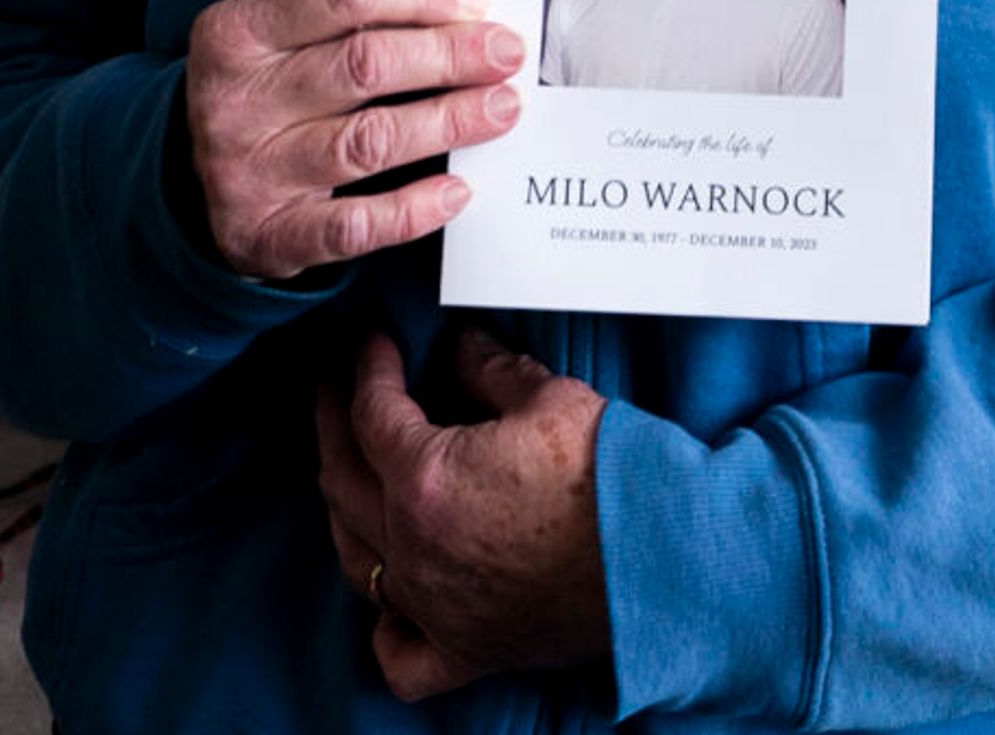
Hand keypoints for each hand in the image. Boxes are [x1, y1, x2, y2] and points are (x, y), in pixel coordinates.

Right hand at [182, 0, 523, 282]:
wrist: (190, 181)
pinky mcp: (269, 234)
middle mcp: (236, 99)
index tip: (477, 1)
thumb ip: (355, 16)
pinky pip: (355, 224)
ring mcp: (248, 170)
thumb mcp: (281, 36)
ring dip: (448, 122)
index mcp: (238, 30)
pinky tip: (459, 190)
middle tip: (506, 54)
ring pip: (368, 141)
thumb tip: (467, 12)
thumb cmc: (267, 90)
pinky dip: (414, 208)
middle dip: (450, 55)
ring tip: (502, 109)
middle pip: (364, 65)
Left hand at [316, 328, 611, 702]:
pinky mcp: (463, 649)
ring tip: (348, 473)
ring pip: (356, 559)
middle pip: (342, 478)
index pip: (373, 413)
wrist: (660, 559)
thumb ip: (493, 369)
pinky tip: (391, 599)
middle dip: (334, 424)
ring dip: (343, 507)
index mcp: (425, 480)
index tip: (374, 343)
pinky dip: (386, 626)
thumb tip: (464, 348)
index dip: (369, 369)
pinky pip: (398, 652)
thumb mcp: (551, 399)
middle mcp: (413, 548)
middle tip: (335, 389)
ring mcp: (431, 605)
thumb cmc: (609, 478)